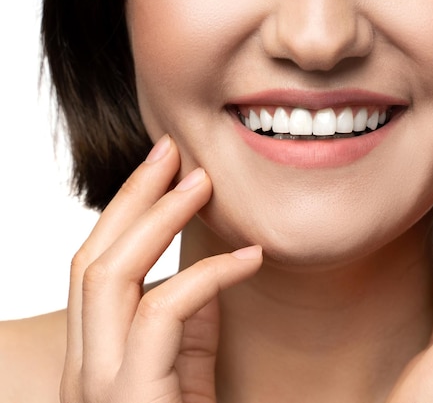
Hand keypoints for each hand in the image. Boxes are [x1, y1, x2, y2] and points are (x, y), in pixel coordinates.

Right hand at [59, 135, 262, 402]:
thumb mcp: (187, 372)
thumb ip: (188, 323)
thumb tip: (204, 266)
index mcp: (96, 354)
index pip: (96, 265)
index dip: (128, 211)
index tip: (166, 170)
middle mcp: (84, 365)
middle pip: (91, 258)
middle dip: (131, 198)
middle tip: (173, 151)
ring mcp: (99, 384)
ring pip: (106, 275)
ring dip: (154, 219)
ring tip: (200, 180)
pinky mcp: (128, 398)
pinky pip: (163, 315)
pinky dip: (208, 277)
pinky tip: (251, 258)